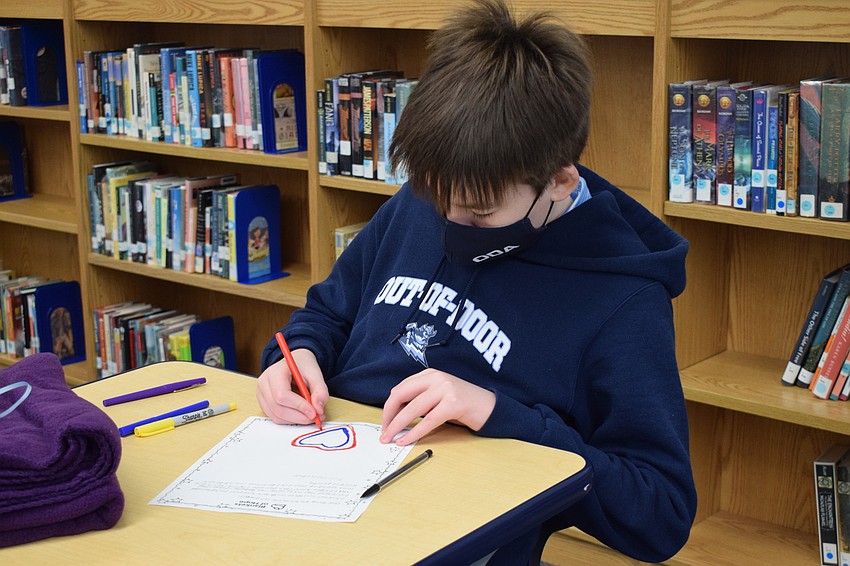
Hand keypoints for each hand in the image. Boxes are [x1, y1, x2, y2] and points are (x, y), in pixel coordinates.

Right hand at [256, 349, 328, 424]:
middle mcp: (264, 383)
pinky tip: (301, 413)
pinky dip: (291, 419)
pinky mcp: (264, 403)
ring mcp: (261, 394)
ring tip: (310, 414)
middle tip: (316, 417)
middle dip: (299, 416)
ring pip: (277, 416)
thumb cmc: (304, 366)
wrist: (295, 363)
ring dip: (296, 419)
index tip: (314, 412)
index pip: (282, 395)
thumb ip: (320, 391)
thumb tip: (318, 410)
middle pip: (278, 408)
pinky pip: (276, 418)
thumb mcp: (315, 373)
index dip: (299, 406)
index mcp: (275, 372)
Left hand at [380, 368, 495, 445]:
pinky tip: (406, 440)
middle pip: (401, 395)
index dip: (388, 407)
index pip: (400, 389)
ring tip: (390, 438)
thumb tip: (395, 417)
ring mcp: (445, 389)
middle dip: (388, 415)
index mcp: (430, 374)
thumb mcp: (438, 396)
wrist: (490, 407)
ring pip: (412, 409)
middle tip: (384, 432)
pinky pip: (428, 421)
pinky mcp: (454, 403)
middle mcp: (436, 378)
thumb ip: (420, 400)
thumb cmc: (463, 404)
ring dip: (397, 426)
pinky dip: (414, 432)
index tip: (384, 422)